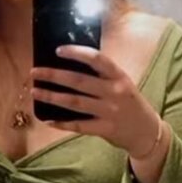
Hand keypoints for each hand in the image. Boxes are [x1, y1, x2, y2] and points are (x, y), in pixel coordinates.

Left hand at [30, 45, 160, 156]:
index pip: (97, 59)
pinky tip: (48, 120)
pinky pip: (79, 125)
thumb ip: (102, 76)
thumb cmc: (129, 103)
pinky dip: (62, 123)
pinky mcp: (105, 129)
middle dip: (54, 75)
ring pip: (75, 102)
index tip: (58, 50)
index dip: (77, 53)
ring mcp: (109, 111)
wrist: (147, 132)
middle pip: (79, 81)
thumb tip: (70, 66)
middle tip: (35, 72)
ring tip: (35, 92)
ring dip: (52, 96)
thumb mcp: (122, 83)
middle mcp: (114, 92)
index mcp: (119, 76)